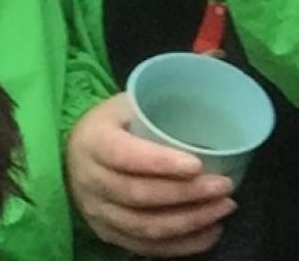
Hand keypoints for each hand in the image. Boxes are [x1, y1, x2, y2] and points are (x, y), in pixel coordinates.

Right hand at [67, 94, 236, 255]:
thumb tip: (218, 56)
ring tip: (224, 208)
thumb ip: (173, 80)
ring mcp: (98, 211)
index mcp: (94, 141)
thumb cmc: (111, 125)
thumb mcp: (131, 98)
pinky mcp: (108, 233)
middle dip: (186, 195)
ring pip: (145, 226)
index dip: (160, 163)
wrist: (74, 153)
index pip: (125, 156)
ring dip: (189, 221)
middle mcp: (91, 180)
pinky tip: (210, 232)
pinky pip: (146, 248)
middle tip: (223, 186)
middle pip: (139, 195)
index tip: (197, 163)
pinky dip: (182, 245)